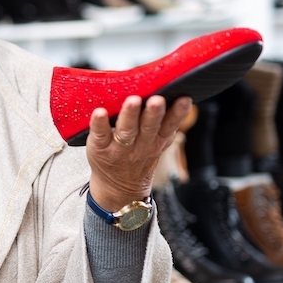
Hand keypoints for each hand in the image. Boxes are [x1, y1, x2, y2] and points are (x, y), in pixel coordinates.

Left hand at [85, 95, 192, 211]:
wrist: (118, 188)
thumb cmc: (137, 156)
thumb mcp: (157, 144)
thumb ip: (163, 123)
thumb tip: (172, 93)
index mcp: (158, 140)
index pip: (170, 125)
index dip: (178, 113)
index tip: (184, 98)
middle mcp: (141, 145)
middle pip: (149, 127)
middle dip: (154, 113)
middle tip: (157, 99)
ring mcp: (119, 149)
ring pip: (126, 131)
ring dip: (130, 115)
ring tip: (133, 101)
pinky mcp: (100, 148)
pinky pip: (100, 135)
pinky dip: (99, 124)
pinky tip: (99, 112)